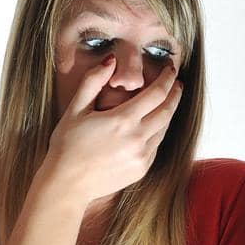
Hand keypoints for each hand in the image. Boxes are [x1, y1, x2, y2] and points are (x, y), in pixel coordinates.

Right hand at [43, 56, 183, 203]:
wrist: (68, 184)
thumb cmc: (67, 145)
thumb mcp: (76, 109)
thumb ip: (93, 81)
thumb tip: (111, 60)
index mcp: (123, 120)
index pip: (156, 94)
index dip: (166, 79)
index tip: (170, 70)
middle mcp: (138, 139)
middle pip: (167, 111)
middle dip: (174, 95)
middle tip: (177, 84)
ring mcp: (142, 157)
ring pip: (163, 130)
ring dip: (168, 114)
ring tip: (167, 102)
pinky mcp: (141, 170)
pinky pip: (156, 147)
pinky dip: (157, 133)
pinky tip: (152, 126)